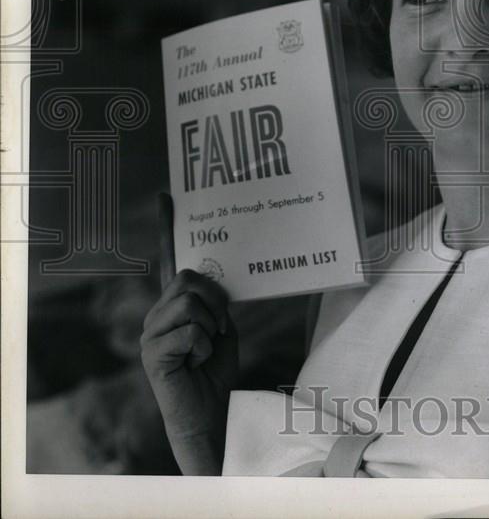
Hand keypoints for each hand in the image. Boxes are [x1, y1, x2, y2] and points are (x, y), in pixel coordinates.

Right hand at [140, 194, 237, 469]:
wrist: (209, 409)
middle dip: (216, 301)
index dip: (166, 227)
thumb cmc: (215, 369)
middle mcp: (157, 312)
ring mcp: (150, 332)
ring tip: (206, 349)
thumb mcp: (222, 326)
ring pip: (192, 303)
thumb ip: (216, 301)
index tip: (167, 196)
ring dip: (212, 327)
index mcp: (174, 303)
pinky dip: (205, 348)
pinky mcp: (151, 353)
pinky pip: (191, 331)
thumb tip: (215, 280)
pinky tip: (196, 363)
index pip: (168, 259)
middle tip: (219, 329)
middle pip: (189, 278)